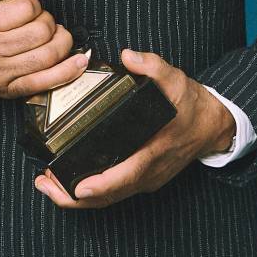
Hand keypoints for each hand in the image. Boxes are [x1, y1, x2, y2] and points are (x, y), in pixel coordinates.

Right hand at [0, 0, 90, 98]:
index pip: (28, 8)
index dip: (33, 4)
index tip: (24, 7)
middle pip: (41, 33)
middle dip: (49, 22)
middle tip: (40, 22)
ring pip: (47, 56)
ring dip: (61, 42)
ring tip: (54, 36)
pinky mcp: (8, 90)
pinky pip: (45, 82)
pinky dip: (68, 71)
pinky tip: (79, 61)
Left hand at [33, 49, 234, 209]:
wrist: (212, 125)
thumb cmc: (192, 105)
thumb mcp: (176, 80)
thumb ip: (153, 66)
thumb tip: (128, 57)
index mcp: (155, 152)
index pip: (127, 175)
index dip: (102, 185)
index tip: (78, 188)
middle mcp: (148, 173)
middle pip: (109, 196)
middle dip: (73, 197)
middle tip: (44, 183)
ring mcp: (145, 179)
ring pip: (108, 199)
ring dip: (76, 198)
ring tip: (46, 184)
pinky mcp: (142, 179)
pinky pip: (113, 192)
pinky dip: (89, 192)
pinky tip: (68, 181)